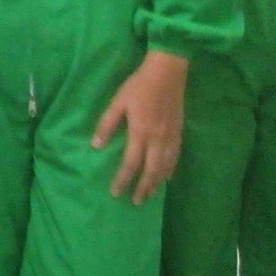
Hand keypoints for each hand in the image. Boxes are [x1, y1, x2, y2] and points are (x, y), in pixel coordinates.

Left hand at [96, 50, 188, 203]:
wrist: (167, 73)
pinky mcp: (179, 133)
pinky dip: (170, 171)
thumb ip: (107, 124)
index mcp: (140, 132)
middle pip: (151, 171)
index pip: (131, 163)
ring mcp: (171, 137)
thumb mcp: (118, 102)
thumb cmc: (139, 86)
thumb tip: (96, 146)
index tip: (115, 192)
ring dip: (156, 184)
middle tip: (135, 202)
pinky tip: (166, 178)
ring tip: (149, 195)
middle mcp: (157, 139)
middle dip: (143, 188)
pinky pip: (175, 158)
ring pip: (165, 168)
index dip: (123, 179)